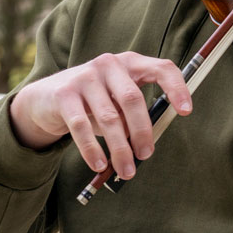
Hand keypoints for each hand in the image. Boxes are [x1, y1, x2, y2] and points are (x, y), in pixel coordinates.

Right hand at [9, 52, 191, 178]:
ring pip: (109, 117)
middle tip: (146, 155)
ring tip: (126, 170)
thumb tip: (148, 144)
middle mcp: (109, 64)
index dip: (177, 88)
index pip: (161, 68)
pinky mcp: (64, 94)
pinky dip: (92, 149)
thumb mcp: (117, 101)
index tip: (186, 111)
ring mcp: (85, 76)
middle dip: (142, 131)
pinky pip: (81, 126)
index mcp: (131, 62)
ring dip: (120, 148)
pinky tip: (99, 165)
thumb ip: (134, 114)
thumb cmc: (94, 101)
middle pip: (132, 99)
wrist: (46, 97)